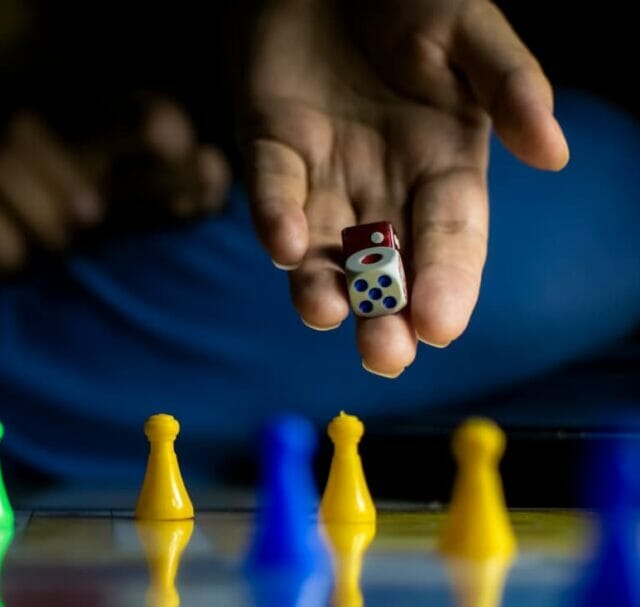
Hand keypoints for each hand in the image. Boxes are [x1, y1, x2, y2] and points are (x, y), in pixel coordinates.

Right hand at [0, 96, 230, 290]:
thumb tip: (213, 171)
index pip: (80, 96)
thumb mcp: (72, 208)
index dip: (129, 114)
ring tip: (13, 264)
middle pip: (13, 135)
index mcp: (21, 117)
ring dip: (3, 237)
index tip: (179, 144)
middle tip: (67, 236)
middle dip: (51, 195)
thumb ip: (138, 190)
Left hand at [240, 0, 567, 376]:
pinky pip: (272, 191)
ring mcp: (324, 170)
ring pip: (322, 247)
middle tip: (385, 356)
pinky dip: (276, 219)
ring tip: (326, 316)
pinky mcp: (270, 147)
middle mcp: (383, 181)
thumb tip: (553, 155)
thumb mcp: (470, 33)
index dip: (448, 281)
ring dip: (321, 286)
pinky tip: (285, 247)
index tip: (442, 327)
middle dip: (384, 311)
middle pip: (385, 263)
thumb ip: (510, 86)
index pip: (451, 235)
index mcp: (444, 162)